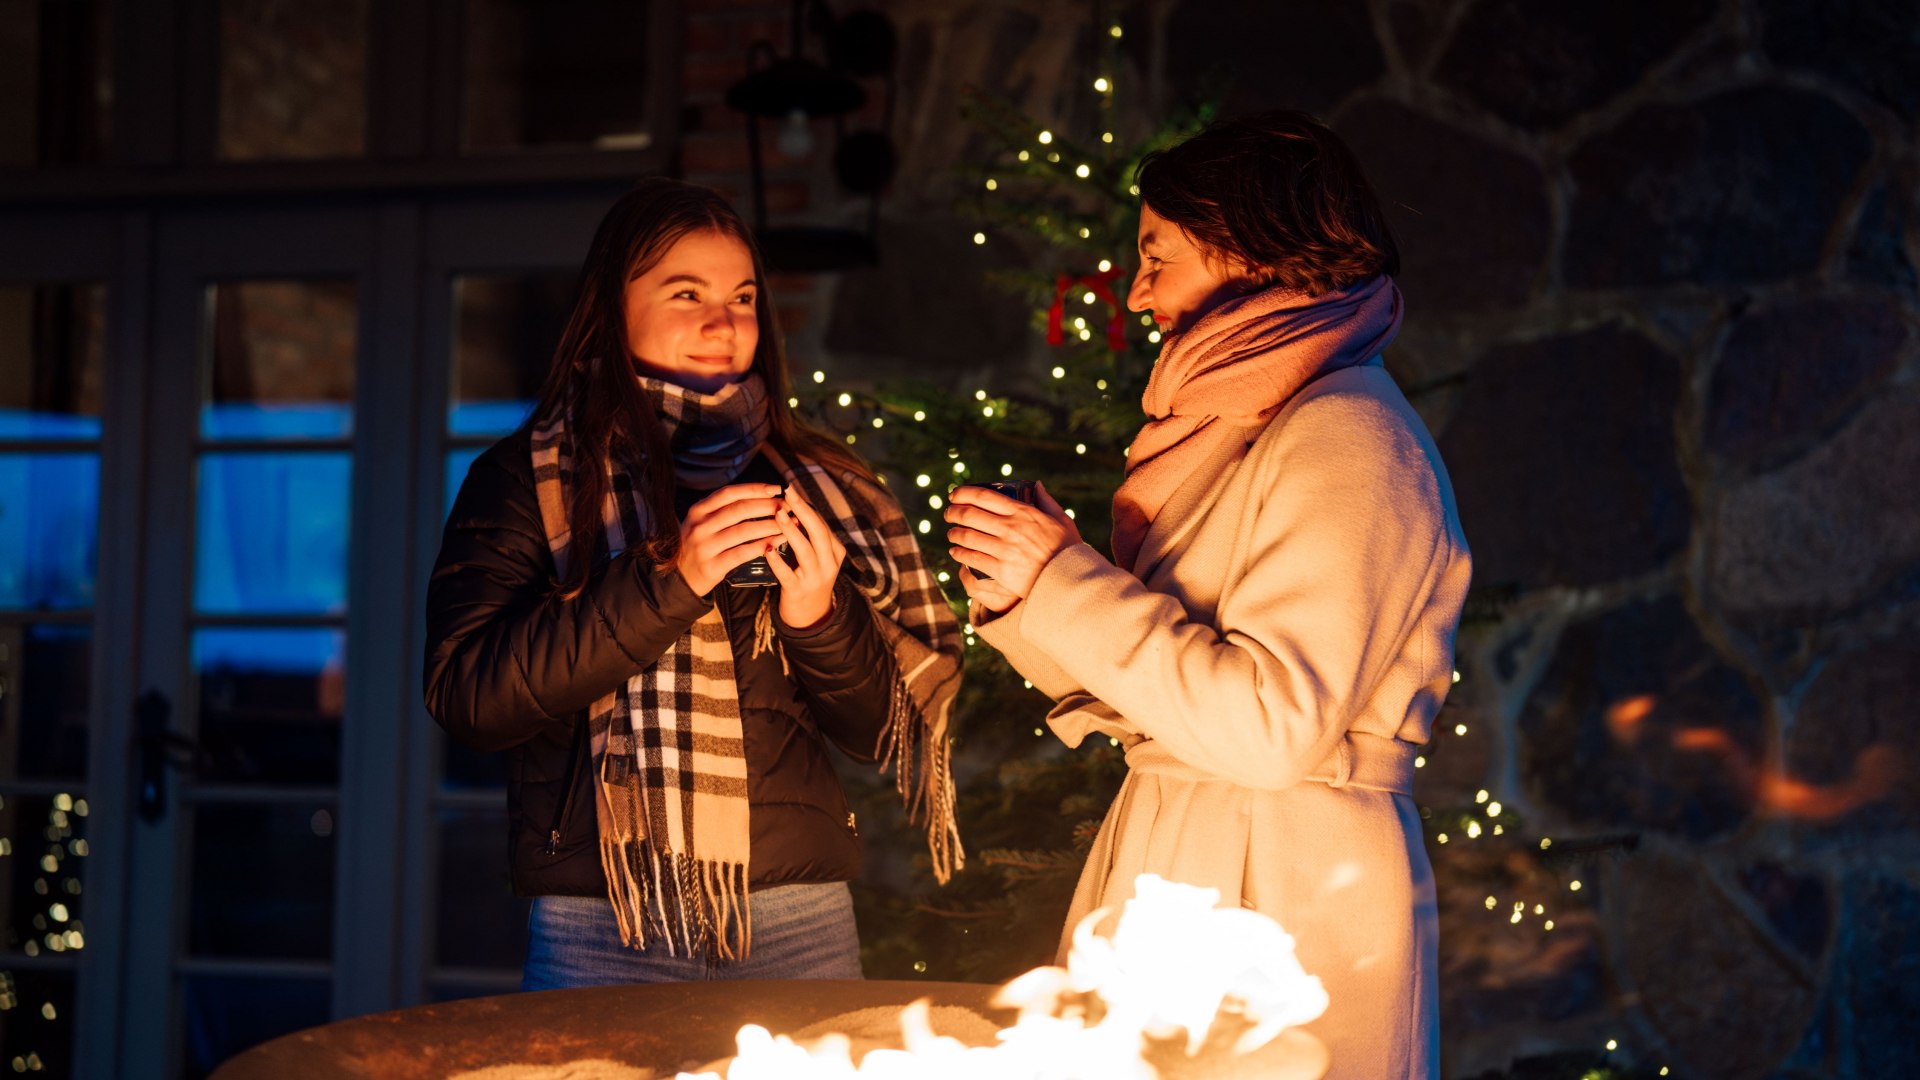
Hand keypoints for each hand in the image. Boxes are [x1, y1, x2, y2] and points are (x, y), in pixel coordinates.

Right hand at [675, 483, 784, 594]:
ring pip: (743, 531)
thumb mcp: (702, 522)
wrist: (679, 578)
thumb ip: (723, 509)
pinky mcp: (711, 566)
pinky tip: (776, 543)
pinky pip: (742, 553)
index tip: (776, 488)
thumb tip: (760, 494)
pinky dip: (761, 546)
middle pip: (739, 510)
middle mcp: (700, 526)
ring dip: (770, 526)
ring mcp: (704, 546)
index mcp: (698, 510)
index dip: (754, 489)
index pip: (729, 493)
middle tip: (788, 506)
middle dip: (767, 506)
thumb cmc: (698, 546)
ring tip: (789, 524)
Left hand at [765, 484, 846, 628]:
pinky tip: (767, 548)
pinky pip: (787, 574)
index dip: (805, 506)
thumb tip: (795, 504)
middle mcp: (829, 563)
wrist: (811, 616)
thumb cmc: (810, 578)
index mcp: (835, 551)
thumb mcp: (819, 557)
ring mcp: (815, 578)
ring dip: (791, 530)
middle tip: (787, 493)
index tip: (790, 489)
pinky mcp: (799, 591)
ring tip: (777, 514)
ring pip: (805, 550)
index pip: (821, 523)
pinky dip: (777, 560)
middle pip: (818, 531)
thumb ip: (810, 536)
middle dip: (802, 510)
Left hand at [943, 481, 1080, 607]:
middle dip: (953, 512)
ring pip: (967, 537)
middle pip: (970, 515)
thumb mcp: (1062, 520)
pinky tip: (956, 552)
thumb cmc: (1067, 550)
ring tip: (951, 534)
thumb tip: (1036, 485)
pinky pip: (972, 558)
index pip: (984, 496)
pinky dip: (959, 554)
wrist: (1071, 581)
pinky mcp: (1001, 570)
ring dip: (954, 534)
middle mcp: (1011, 529)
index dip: (964, 493)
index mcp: (1023, 513)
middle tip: (948, 514)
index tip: (954, 495)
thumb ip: (1047, 501)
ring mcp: (1004, 550)